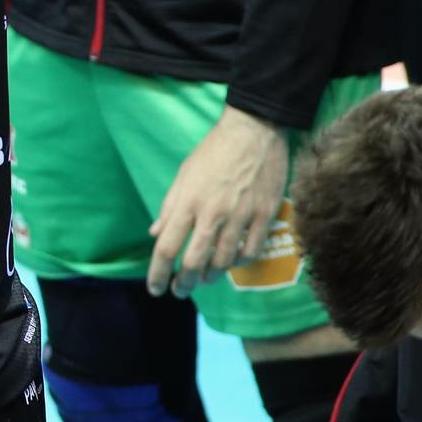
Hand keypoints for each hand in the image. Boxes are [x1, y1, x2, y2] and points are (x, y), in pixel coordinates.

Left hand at [147, 106, 287, 296]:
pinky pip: (252, 250)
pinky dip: (240, 262)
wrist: (254, 131)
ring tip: (205, 280)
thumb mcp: (183, 174)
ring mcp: (242, 215)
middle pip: (195, 262)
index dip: (158, 273)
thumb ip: (169, 206)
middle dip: (184, 283)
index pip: (167, 247)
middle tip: (180, 291)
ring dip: (211, 277)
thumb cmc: (213, 151)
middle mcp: (213, 213)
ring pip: (224, 261)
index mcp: (188, 202)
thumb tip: (155, 233)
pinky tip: (232, 262)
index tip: (155, 288)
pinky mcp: (266, 214)